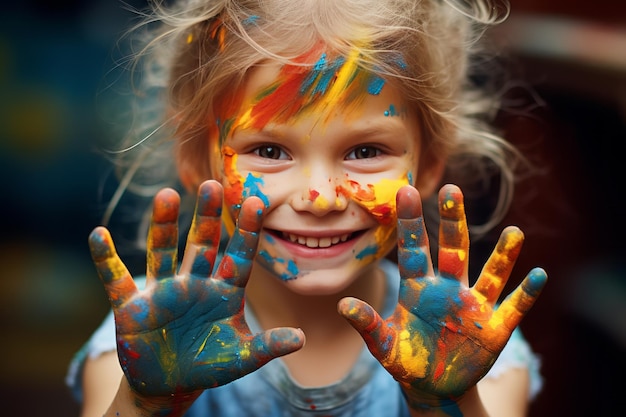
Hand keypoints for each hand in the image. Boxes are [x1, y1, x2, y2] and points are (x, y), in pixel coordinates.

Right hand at [88, 180, 303, 397]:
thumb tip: (300, 340)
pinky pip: (116, 279)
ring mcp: (163, 293)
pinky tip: (98, 235)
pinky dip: (105, 259)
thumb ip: (267, 347)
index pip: (239, 257)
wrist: (168, 386)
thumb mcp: (240, 359)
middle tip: (212, 186)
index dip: (247, 231)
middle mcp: (194, 284)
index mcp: (223, 293)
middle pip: (202, 245)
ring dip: (163, 226)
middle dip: (206, 218)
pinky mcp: (132, 307)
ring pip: (162, 253)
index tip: (258, 201)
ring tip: (166, 196)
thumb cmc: (208, 366)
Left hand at [338, 184, 545, 406]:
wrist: (432, 387)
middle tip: (451, 189)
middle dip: (451, 221)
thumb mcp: (384, 344)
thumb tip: (343, 304)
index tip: (406, 190)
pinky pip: (513, 308)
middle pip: (452, 250)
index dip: (410, 222)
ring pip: (490, 275)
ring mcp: (473, 307)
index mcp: (417, 288)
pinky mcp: (494, 329)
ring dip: (503, 256)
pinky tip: (539, 274)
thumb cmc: (406, 360)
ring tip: (515, 232)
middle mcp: (447, 289)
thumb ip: (368, 324)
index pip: (413, 249)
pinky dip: (526, 294)